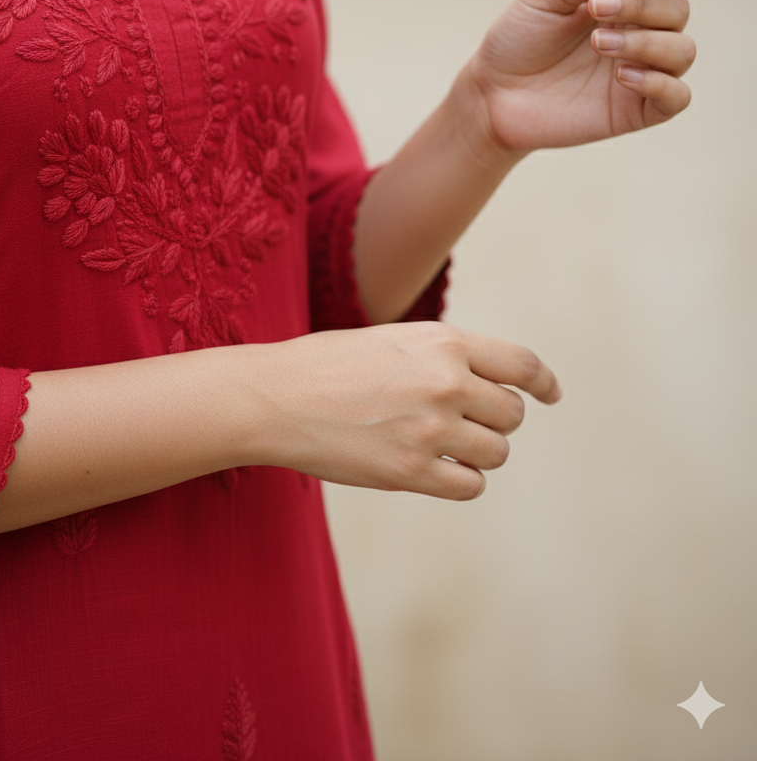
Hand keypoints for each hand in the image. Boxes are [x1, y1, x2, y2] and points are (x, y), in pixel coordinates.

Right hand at [244, 322, 559, 499]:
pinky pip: (470, 485)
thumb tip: (493, 386)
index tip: (550, 396)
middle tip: (458, 422)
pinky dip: (460, 480)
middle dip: (493, 421)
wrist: (277, 397)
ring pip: (496, 453)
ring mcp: (431, 429)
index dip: (544, 383)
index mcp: (444, 342)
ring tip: (437, 443)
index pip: (522, 365)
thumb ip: (446, 357)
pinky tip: (431, 469)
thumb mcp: (396, 341)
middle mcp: (446, 382)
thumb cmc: (330, 365)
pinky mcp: (411, 472)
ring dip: (477, 453)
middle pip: (512, 415)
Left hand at [461, 0, 695, 153]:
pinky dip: (660, 83)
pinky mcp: (637, 111)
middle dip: (642, 5)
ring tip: (598, 43)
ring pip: (682, 51)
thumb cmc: (518, 40)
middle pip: (677, 9)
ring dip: (647, 42)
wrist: (492, 93)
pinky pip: (677, 97)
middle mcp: (642, 32)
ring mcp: (643, 71)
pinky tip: (622, 75)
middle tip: (597, 9)